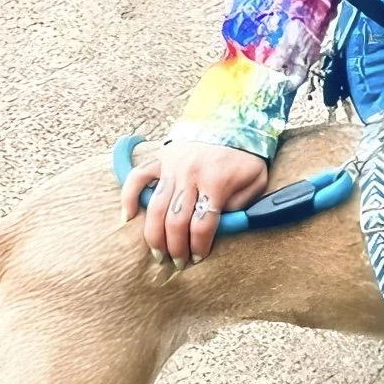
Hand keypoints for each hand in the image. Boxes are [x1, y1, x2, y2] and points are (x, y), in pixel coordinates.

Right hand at [121, 141, 267, 267]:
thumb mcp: (256, 181)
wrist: (234, 121)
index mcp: (216, 181)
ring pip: (155, 207)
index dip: (198, 245)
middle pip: (175, 220)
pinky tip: (128, 217)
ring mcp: (172, 166)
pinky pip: (137, 178)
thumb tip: (222, 226)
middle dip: (175, 247)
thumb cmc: (246, 157)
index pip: (202, 224)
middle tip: (177, 263)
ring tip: (158, 253)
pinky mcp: (161, 159)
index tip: (198, 258)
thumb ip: (241, 205)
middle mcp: (190, 174)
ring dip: (154, 235)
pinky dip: (129, 196)